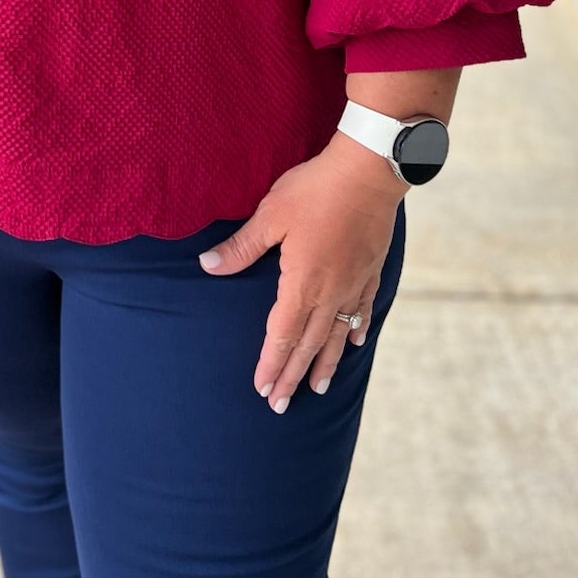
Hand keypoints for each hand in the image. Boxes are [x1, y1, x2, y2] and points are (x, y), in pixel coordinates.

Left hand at [197, 133, 406, 412]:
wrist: (368, 172)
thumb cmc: (316, 191)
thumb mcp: (271, 215)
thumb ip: (241, 247)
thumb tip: (207, 266)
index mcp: (302, 283)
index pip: (281, 335)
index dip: (270, 363)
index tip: (261, 388)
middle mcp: (330, 293)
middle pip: (308, 344)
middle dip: (292, 376)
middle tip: (280, 405)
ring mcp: (354, 285)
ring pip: (337, 336)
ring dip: (325, 364)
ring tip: (318, 389)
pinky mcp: (370, 272)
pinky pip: (363, 310)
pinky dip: (356, 331)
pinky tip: (356, 343)